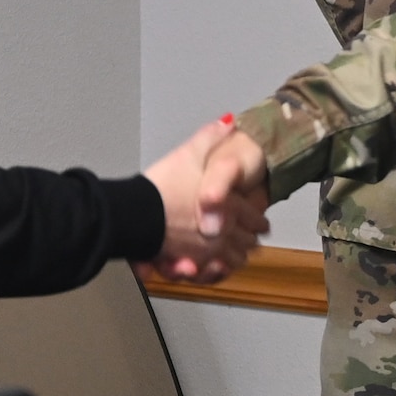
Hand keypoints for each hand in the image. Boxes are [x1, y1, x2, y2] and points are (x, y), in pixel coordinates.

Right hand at [143, 116, 269, 282]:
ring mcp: (205, 252)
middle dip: (247, 241)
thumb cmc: (162, 185)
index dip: (258, 220)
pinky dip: (213, 273)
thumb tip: (230, 121)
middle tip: (251, 241)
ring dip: (233, 258)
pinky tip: (211, 269)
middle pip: (244, 242)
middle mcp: (220, 232)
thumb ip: (211, 137)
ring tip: (232, 256)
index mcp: (227, 206)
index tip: (262, 224)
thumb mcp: (188, 154)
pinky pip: (209, 274)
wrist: (133, 212)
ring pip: (229, 260)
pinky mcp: (186, 266)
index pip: (252, 217)